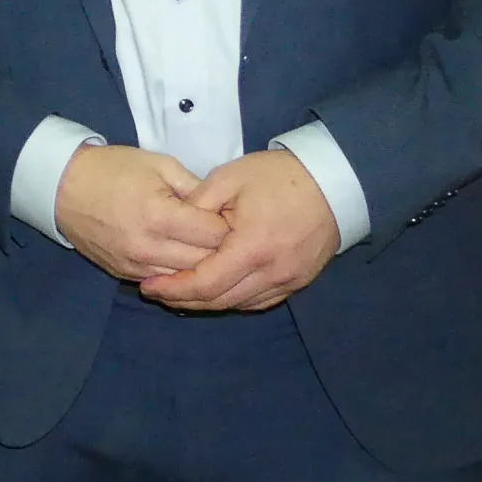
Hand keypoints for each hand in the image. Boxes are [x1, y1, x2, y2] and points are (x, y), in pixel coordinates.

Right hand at [54, 144, 231, 280]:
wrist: (61, 186)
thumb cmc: (112, 169)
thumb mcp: (158, 164)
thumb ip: (195, 186)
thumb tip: (223, 207)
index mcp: (160, 215)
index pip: (215, 235)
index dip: (230, 225)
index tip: (233, 217)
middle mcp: (149, 247)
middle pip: (206, 262)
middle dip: (222, 250)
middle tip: (229, 236)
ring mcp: (135, 265)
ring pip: (186, 279)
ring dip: (201, 266)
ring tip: (208, 249)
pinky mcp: (124, 274)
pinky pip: (163, 282)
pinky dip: (178, 273)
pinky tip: (183, 259)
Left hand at [139, 150, 338, 312]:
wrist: (334, 182)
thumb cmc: (278, 177)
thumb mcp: (228, 178)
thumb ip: (196, 204)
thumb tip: (172, 225)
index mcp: (252, 248)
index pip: (206, 283)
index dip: (173, 289)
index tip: (148, 286)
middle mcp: (272, 273)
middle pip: (220, 300)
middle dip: (184, 299)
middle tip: (156, 292)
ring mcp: (289, 281)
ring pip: (239, 304)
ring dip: (208, 302)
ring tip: (179, 293)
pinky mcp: (299, 281)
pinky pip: (260, 300)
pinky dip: (233, 299)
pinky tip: (215, 291)